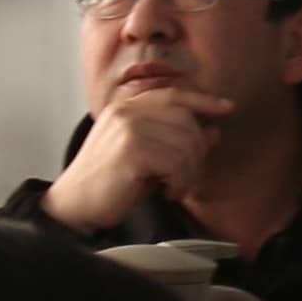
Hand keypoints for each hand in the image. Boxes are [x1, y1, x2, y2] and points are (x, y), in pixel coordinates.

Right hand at [48, 80, 221, 232]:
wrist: (75, 206)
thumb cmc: (108, 184)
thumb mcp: (145, 156)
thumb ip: (174, 139)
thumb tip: (214, 130)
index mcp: (125, 108)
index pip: (173, 94)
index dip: (203, 99)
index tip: (226, 108)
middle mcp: (126, 112)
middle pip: (186, 119)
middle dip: (196, 150)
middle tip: (185, 176)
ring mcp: (128, 128)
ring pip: (186, 142)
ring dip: (187, 171)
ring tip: (173, 186)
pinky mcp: (132, 149)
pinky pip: (177, 161)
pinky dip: (179, 181)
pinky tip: (166, 192)